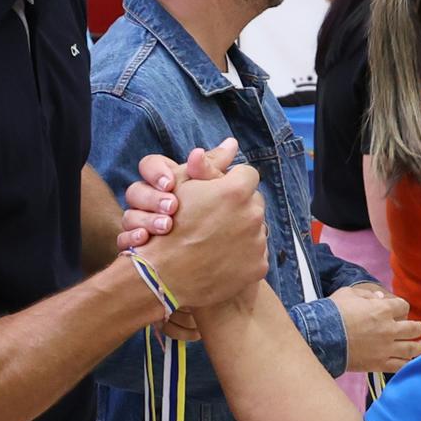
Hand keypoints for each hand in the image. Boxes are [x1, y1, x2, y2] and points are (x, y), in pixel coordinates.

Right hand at [139, 160, 269, 307]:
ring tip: (215, 240)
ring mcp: (257, 243)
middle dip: (238, 208)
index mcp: (236, 191)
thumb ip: (208, 165)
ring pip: (255, 229)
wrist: (163, 277)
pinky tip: (221, 257)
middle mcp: (253, 215)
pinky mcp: (258, 267)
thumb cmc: (168, 228)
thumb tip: (231, 143)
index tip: (217, 194)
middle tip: (215, 218)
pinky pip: (255, 255)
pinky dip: (242, 256)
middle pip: (253, 202)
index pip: (247, 175)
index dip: (230, 183)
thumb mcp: (181, 188)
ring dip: (241, 231)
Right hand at [333, 284, 420, 373]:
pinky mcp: (379, 364)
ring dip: (419, 346)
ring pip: (413, 348)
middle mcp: (389, 329)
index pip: (404, 306)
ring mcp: (386, 348)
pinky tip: (409, 361)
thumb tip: (380, 298)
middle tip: (415, 329)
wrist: (322, 338)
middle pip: (414, 328)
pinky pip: (401, 365)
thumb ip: (367, 295)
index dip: (401, 307)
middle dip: (416, 327)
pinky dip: (407, 363)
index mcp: (383, 309)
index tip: (398, 310)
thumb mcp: (348, 294)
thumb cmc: (333, 313)